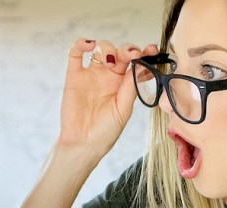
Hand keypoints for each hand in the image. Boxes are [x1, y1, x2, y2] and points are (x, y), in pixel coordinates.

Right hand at [56, 38, 158, 163]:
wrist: (83, 144)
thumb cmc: (105, 132)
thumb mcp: (123, 110)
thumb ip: (131, 87)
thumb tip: (143, 66)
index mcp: (124, 83)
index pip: (136, 62)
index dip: (145, 53)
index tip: (152, 50)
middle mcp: (109, 76)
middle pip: (120, 52)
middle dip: (127, 49)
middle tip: (132, 55)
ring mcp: (92, 74)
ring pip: (101, 49)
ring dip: (108, 47)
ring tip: (110, 60)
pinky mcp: (74, 75)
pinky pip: (76, 53)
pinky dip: (81, 44)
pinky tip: (89, 45)